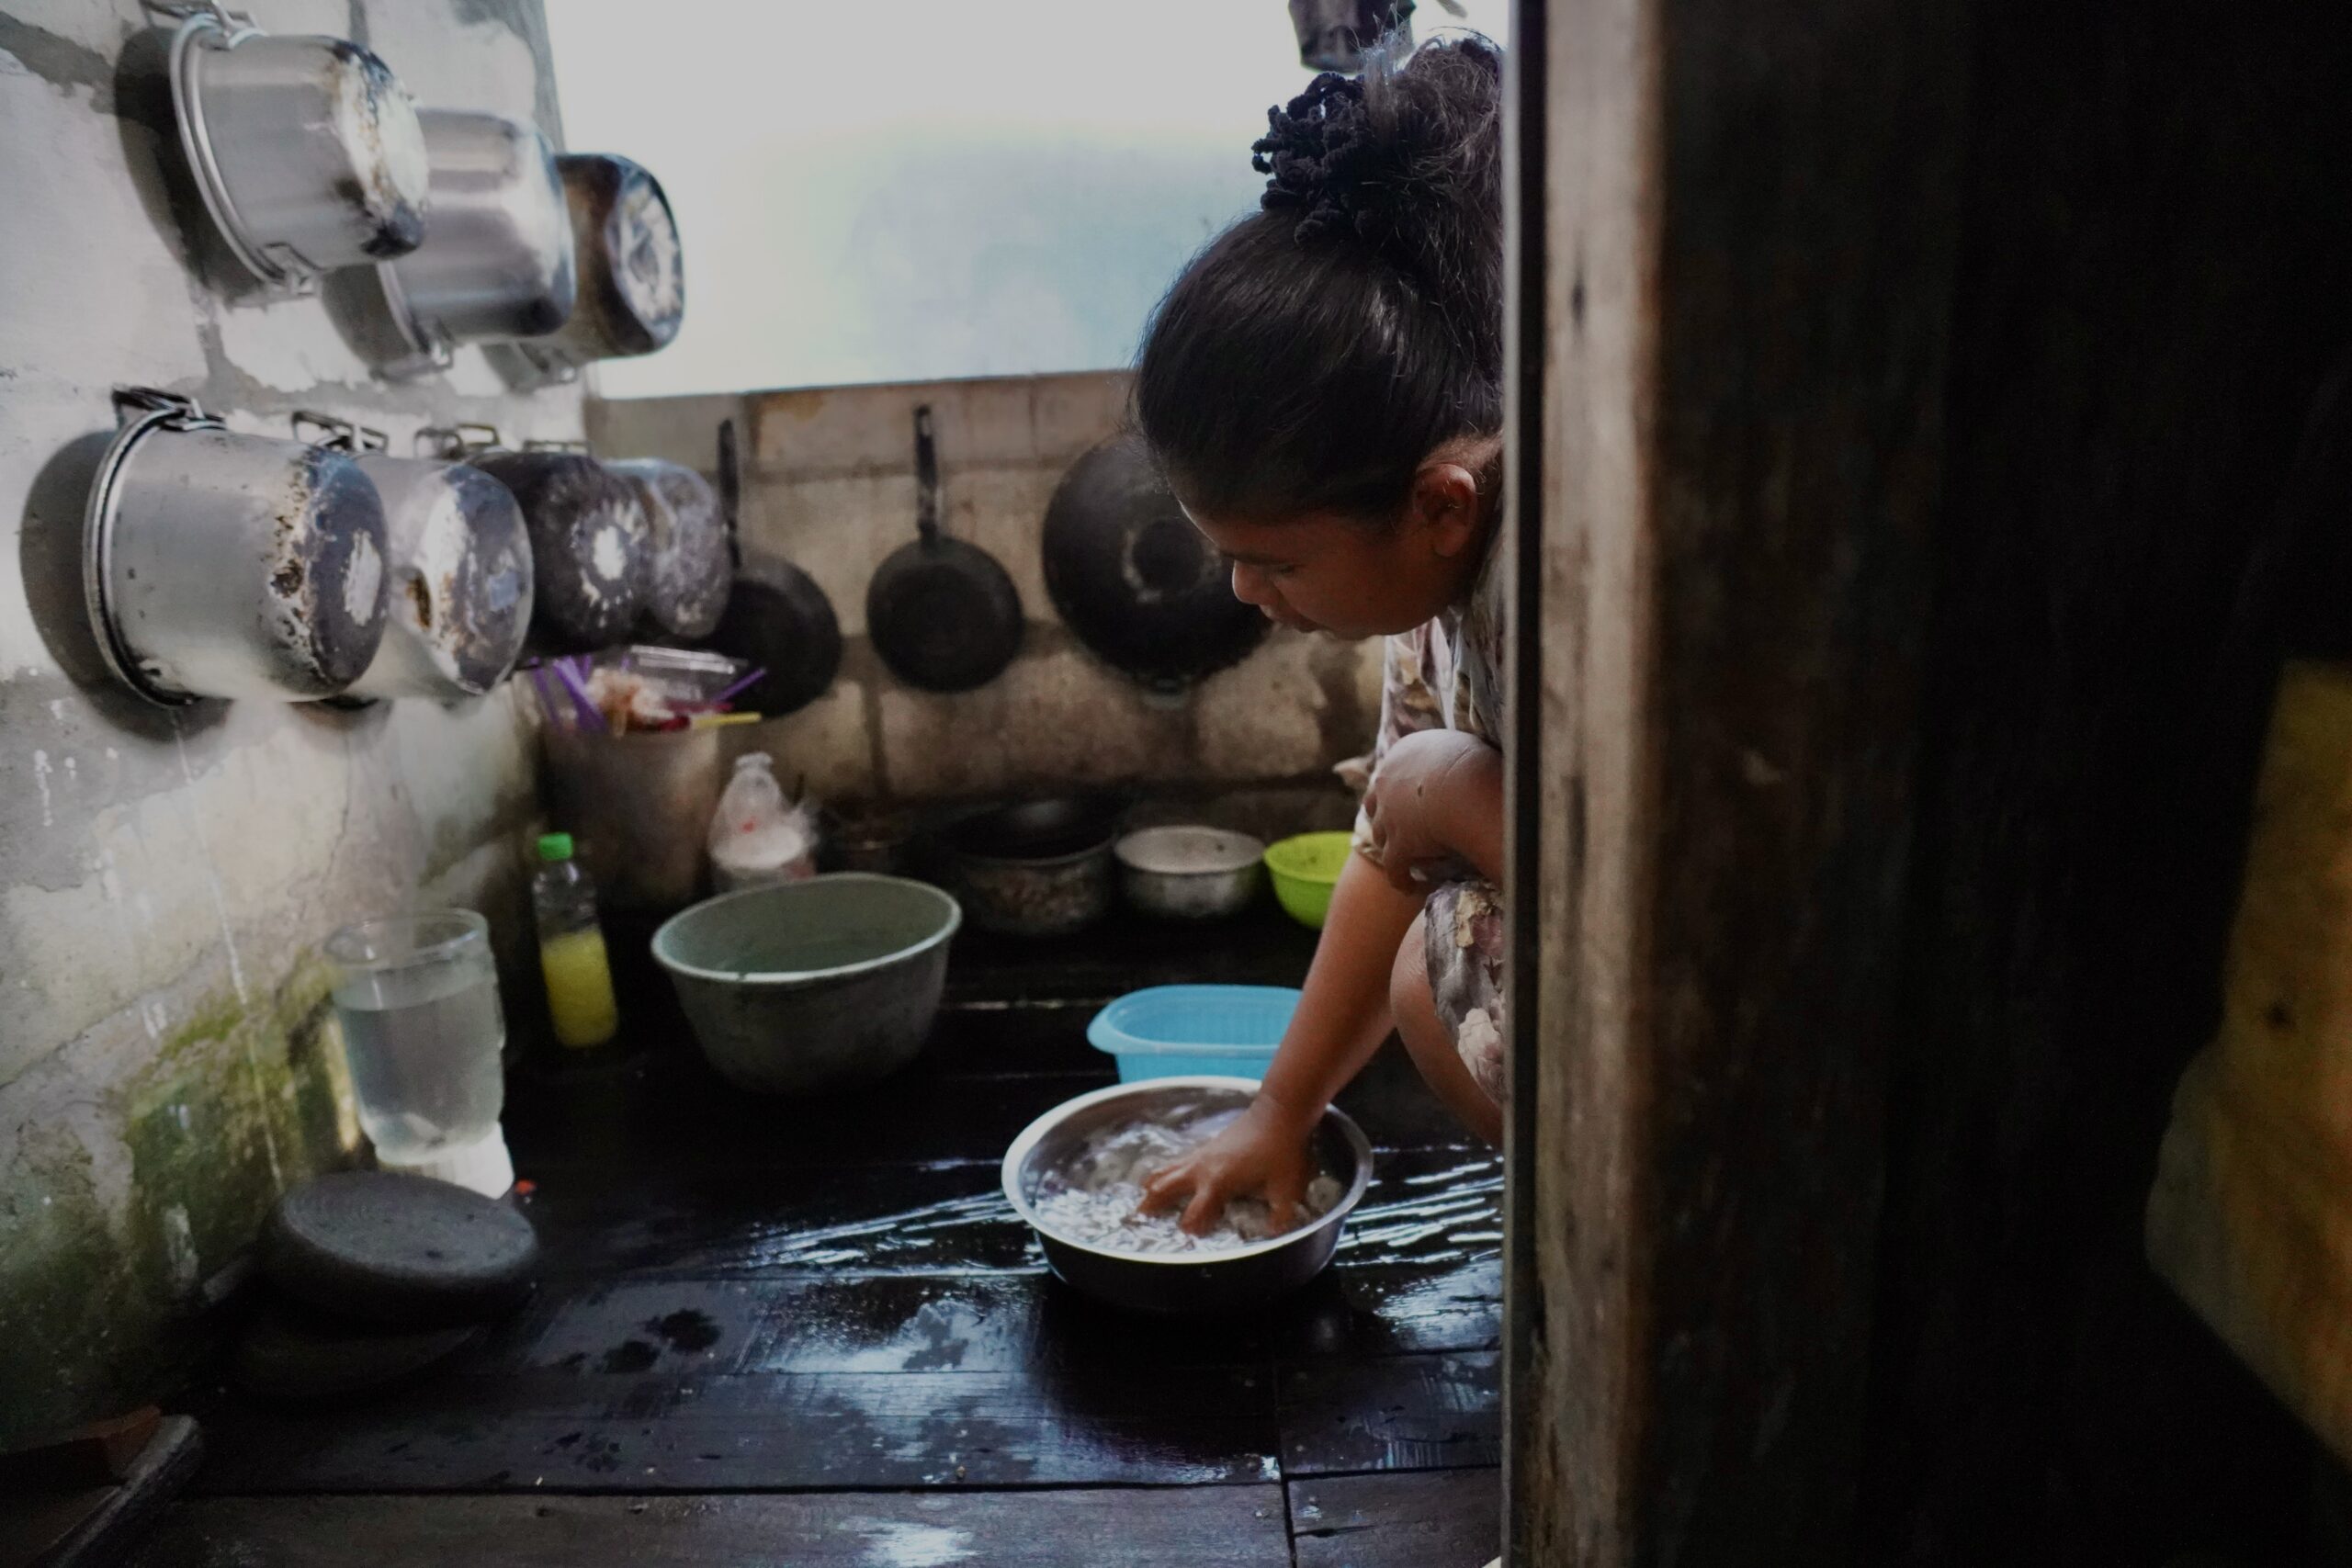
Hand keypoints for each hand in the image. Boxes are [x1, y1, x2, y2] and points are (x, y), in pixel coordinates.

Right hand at [1138, 1094, 1319, 1235]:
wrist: (1279, 1112)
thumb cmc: (1282, 1150)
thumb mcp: (1286, 1187)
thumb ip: (1280, 1213)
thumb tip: (1276, 1233)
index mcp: (1218, 1182)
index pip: (1194, 1213)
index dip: (1188, 1229)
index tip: (1183, 1241)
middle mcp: (1203, 1169)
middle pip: (1168, 1187)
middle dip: (1152, 1203)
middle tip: (1137, 1218)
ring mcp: (1202, 1155)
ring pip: (1169, 1171)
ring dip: (1154, 1185)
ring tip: (1141, 1199)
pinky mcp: (1207, 1146)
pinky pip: (1178, 1161)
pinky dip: (1166, 1170)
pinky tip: (1164, 1175)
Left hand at [1361, 730, 1500, 894]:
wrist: (1463, 787)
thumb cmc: (1472, 760)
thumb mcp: (1457, 745)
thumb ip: (1448, 753)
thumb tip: (1461, 755)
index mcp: (1401, 754)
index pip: (1392, 770)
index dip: (1399, 785)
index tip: (1410, 796)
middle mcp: (1386, 782)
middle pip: (1375, 802)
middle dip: (1384, 814)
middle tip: (1399, 827)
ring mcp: (1388, 815)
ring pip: (1380, 835)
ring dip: (1390, 846)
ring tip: (1406, 858)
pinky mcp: (1397, 845)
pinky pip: (1394, 868)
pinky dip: (1401, 878)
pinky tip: (1411, 887)